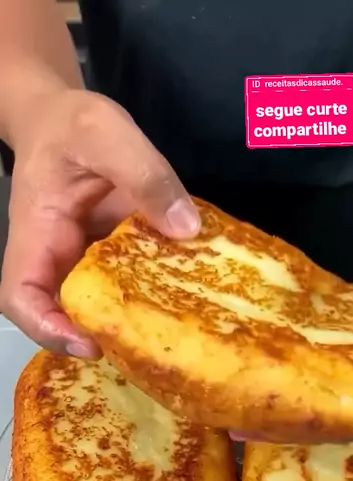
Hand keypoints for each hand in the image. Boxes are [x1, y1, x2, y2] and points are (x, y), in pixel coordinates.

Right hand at [0, 88, 199, 354]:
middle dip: (97, 337)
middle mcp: (55, 257)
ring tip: (170, 335)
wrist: (62, 117)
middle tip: (144, 346)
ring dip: (129, 323)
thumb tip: (185, 228)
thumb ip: (145, 174)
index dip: (47, 329)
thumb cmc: (71, 123)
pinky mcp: (108, 259)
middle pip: (60, 316)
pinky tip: (185, 300)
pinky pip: (125, 286)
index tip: (89, 342)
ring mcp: (81, 262)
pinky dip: (150, 296)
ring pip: (96, 308)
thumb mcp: (107, 132)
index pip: (21, 296)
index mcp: (38, 233)